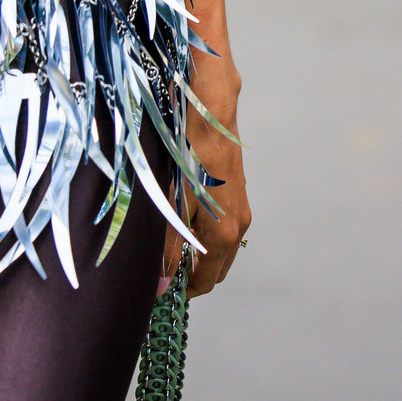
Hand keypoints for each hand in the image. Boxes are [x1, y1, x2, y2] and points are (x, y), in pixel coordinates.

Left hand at [162, 71, 250, 300]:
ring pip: (221, 246)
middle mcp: (239, 224)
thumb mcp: (171, 204)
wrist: (209, 109)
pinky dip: (206, 233)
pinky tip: (184, 216)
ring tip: (169, 242)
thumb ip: (167, 248)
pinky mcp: (237, 189)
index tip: (160, 290)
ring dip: (199, 252)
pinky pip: (223, 225)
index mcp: (224, 235)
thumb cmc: (188, 154)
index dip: (183, 291)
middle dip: (192, 275)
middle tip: (162, 269)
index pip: (206, 282)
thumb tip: (161, 288)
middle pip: (217, 268)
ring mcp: (241, 206)